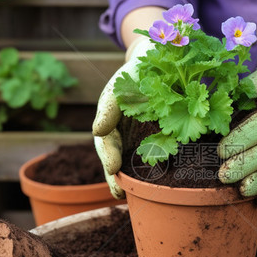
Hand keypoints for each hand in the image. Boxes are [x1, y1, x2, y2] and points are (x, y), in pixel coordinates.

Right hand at [92, 37, 153, 198]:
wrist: (159, 60)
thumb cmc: (136, 72)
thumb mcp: (121, 84)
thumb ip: (110, 106)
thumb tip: (97, 131)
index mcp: (109, 120)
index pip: (106, 142)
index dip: (108, 156)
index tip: (112, 169)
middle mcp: (120, 132)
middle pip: (115, 157)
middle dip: (115, 177)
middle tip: (119, 193)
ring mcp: (137, 137)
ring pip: (132, 160)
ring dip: (131, 179)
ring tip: (130, 196)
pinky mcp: (156, 138)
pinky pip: (153, 155)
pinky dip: (153, 169)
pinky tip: (159, 184)